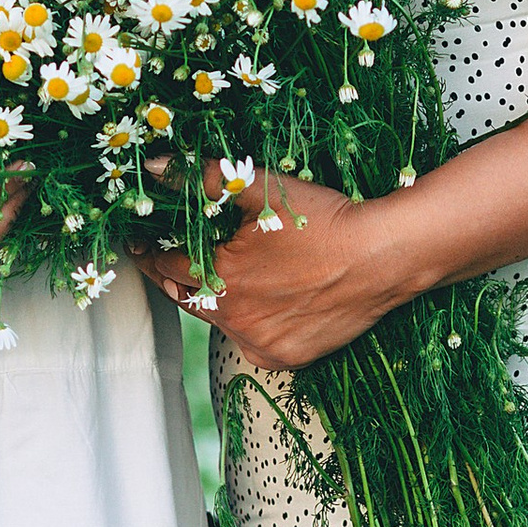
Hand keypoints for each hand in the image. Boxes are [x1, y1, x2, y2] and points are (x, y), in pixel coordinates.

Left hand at [133, 168, 417, 369]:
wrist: (383, 258)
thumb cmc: (326, 221)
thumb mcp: (264, 190)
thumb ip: (206, 178)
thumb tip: (157, 167)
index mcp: (220, 277)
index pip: (164, 268)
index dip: (151, 253)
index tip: (143, 244)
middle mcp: (233, 318)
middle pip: (186, 298)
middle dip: (176, 278)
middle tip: (175, 259)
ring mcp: (258, 342)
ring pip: (218, 322)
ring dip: (215, 301)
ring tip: (227, 277)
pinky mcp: (283, 359)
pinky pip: (250, 343)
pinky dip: (249, 325)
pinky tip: (262, 303)